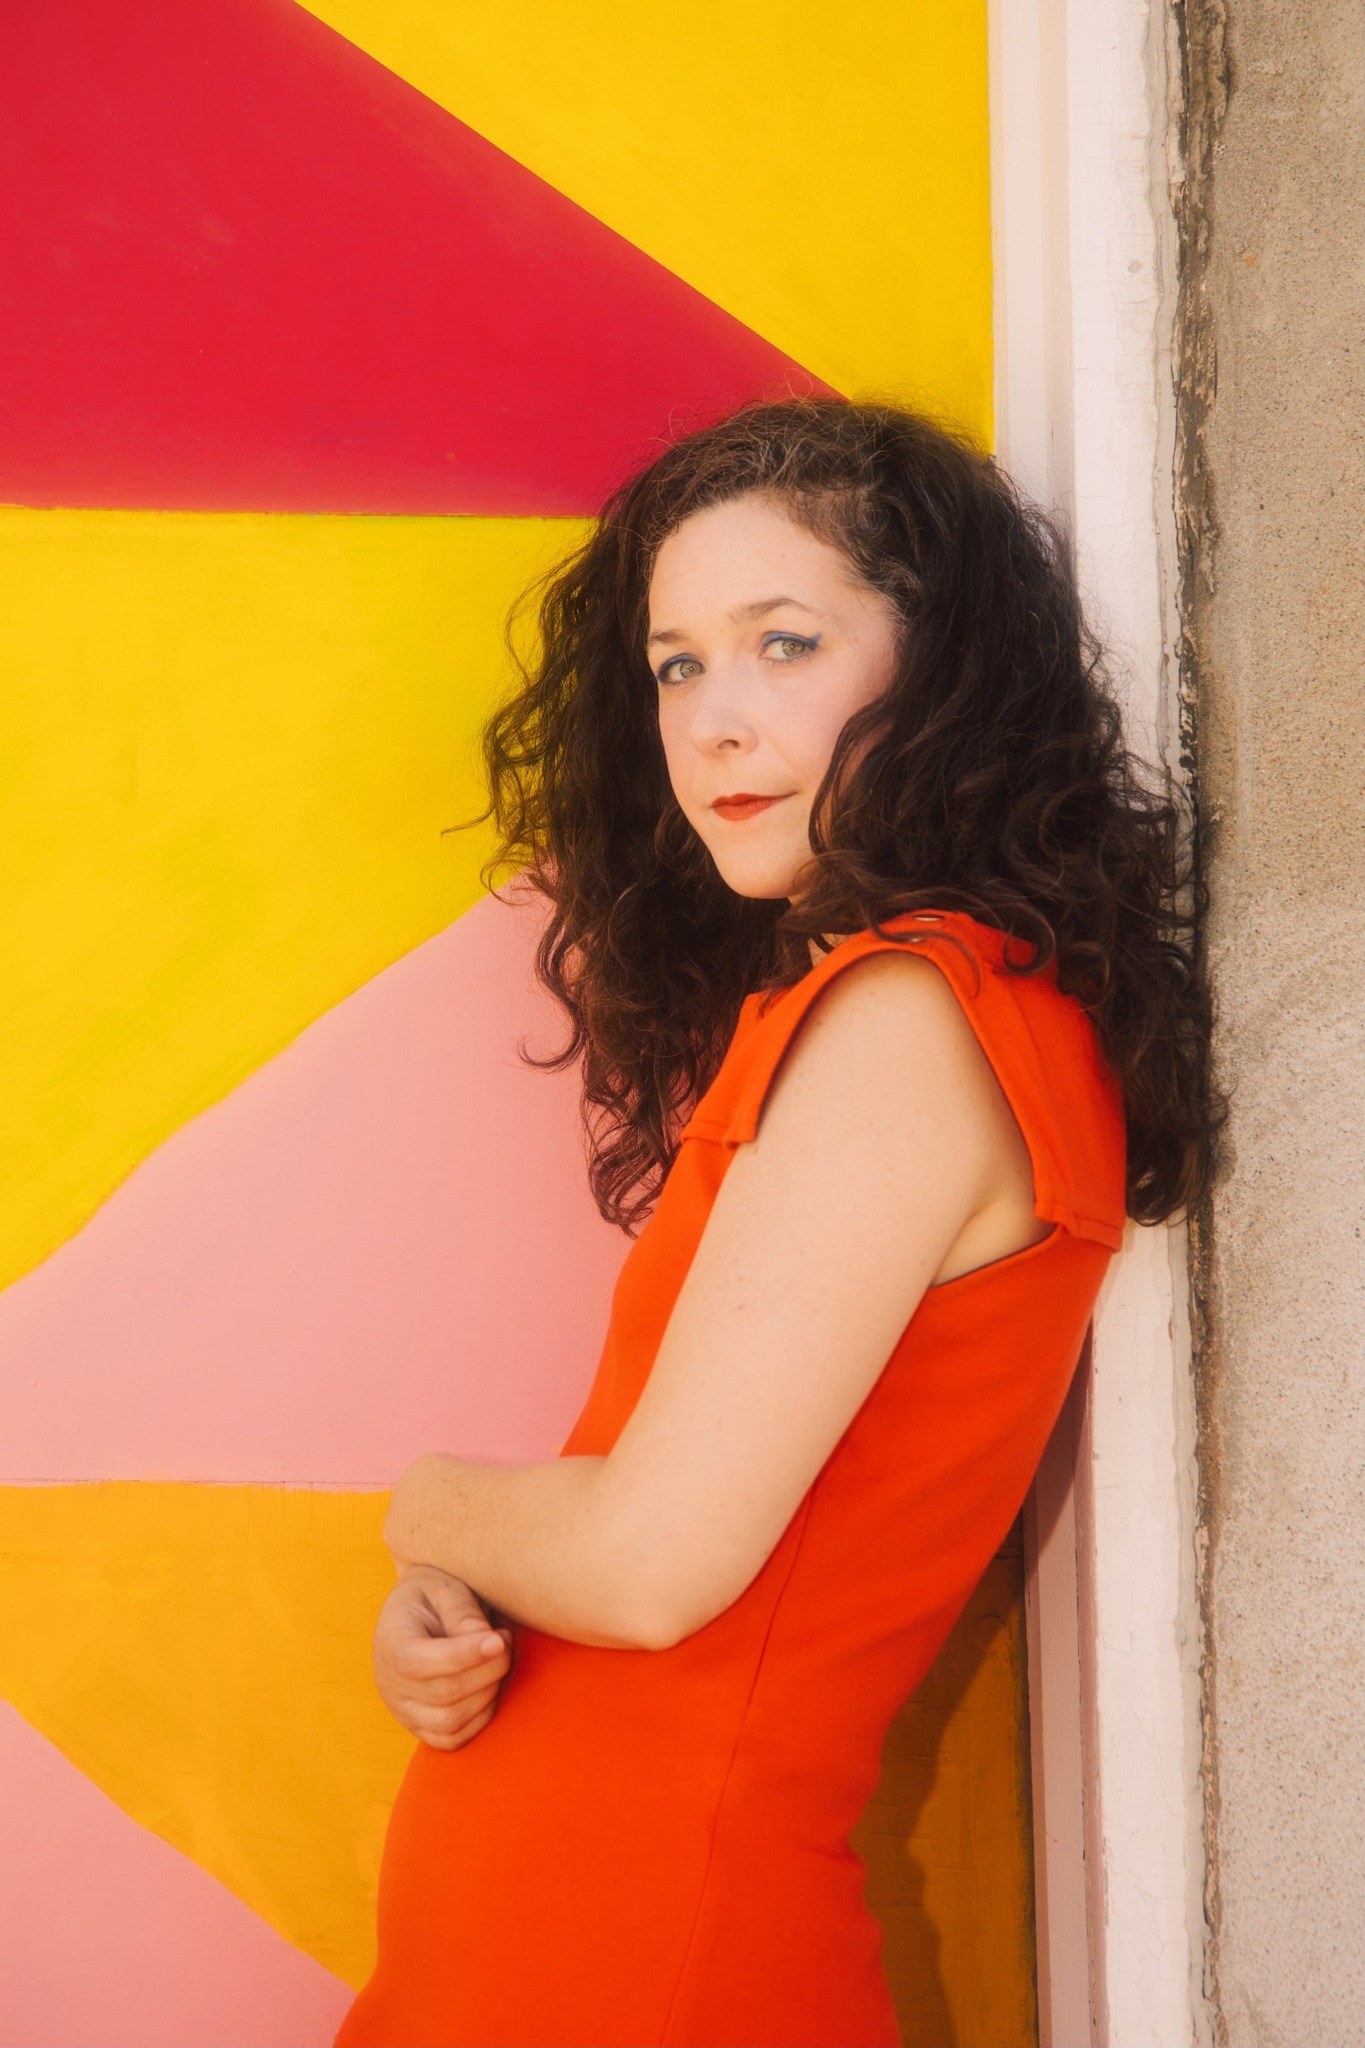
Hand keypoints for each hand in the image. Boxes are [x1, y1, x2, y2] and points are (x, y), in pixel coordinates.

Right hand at [373, 1565, 513, 1751]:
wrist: (418, 1611)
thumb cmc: (434, 1594)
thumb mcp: (445, 1587)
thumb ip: (464, 1613)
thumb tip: (489, 1644)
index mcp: (390, 1642)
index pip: (417, 1662)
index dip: (463, 1655)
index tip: (499, 1639)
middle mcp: (389, 1683)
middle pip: (442, 1694)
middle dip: (487, 1670)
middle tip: (504, 1640)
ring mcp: (402, 1710)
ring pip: (449, 1722)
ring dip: (487, 1693)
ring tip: (498, 1660)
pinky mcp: (419, 1726)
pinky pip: (451, 1739)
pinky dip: (479, 1718)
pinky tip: (489, 1686)